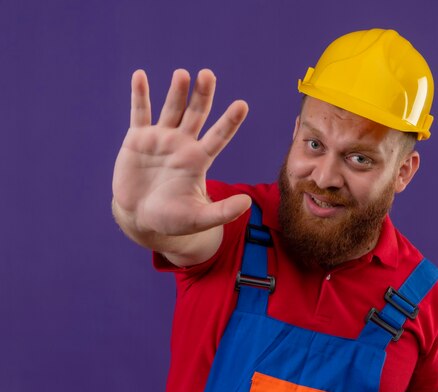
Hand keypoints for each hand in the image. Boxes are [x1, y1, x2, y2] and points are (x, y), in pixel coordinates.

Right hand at [112, 69, 250, 241]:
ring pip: (171, 109)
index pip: (219, 136)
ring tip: (182, 74)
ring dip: (177, 91)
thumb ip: (222, 212)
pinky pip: (140, 113)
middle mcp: (183, 144)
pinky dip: (139, 95)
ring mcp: (161, 139)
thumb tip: (248, 204)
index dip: (229, 122)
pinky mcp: (138, 139)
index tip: (242, 105)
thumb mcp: (199, 218)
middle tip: (208, 74)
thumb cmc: (172, 219)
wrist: (140, 217)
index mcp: (199, 160)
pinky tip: (140, 75)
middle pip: (196, 114)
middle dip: (202, 95)